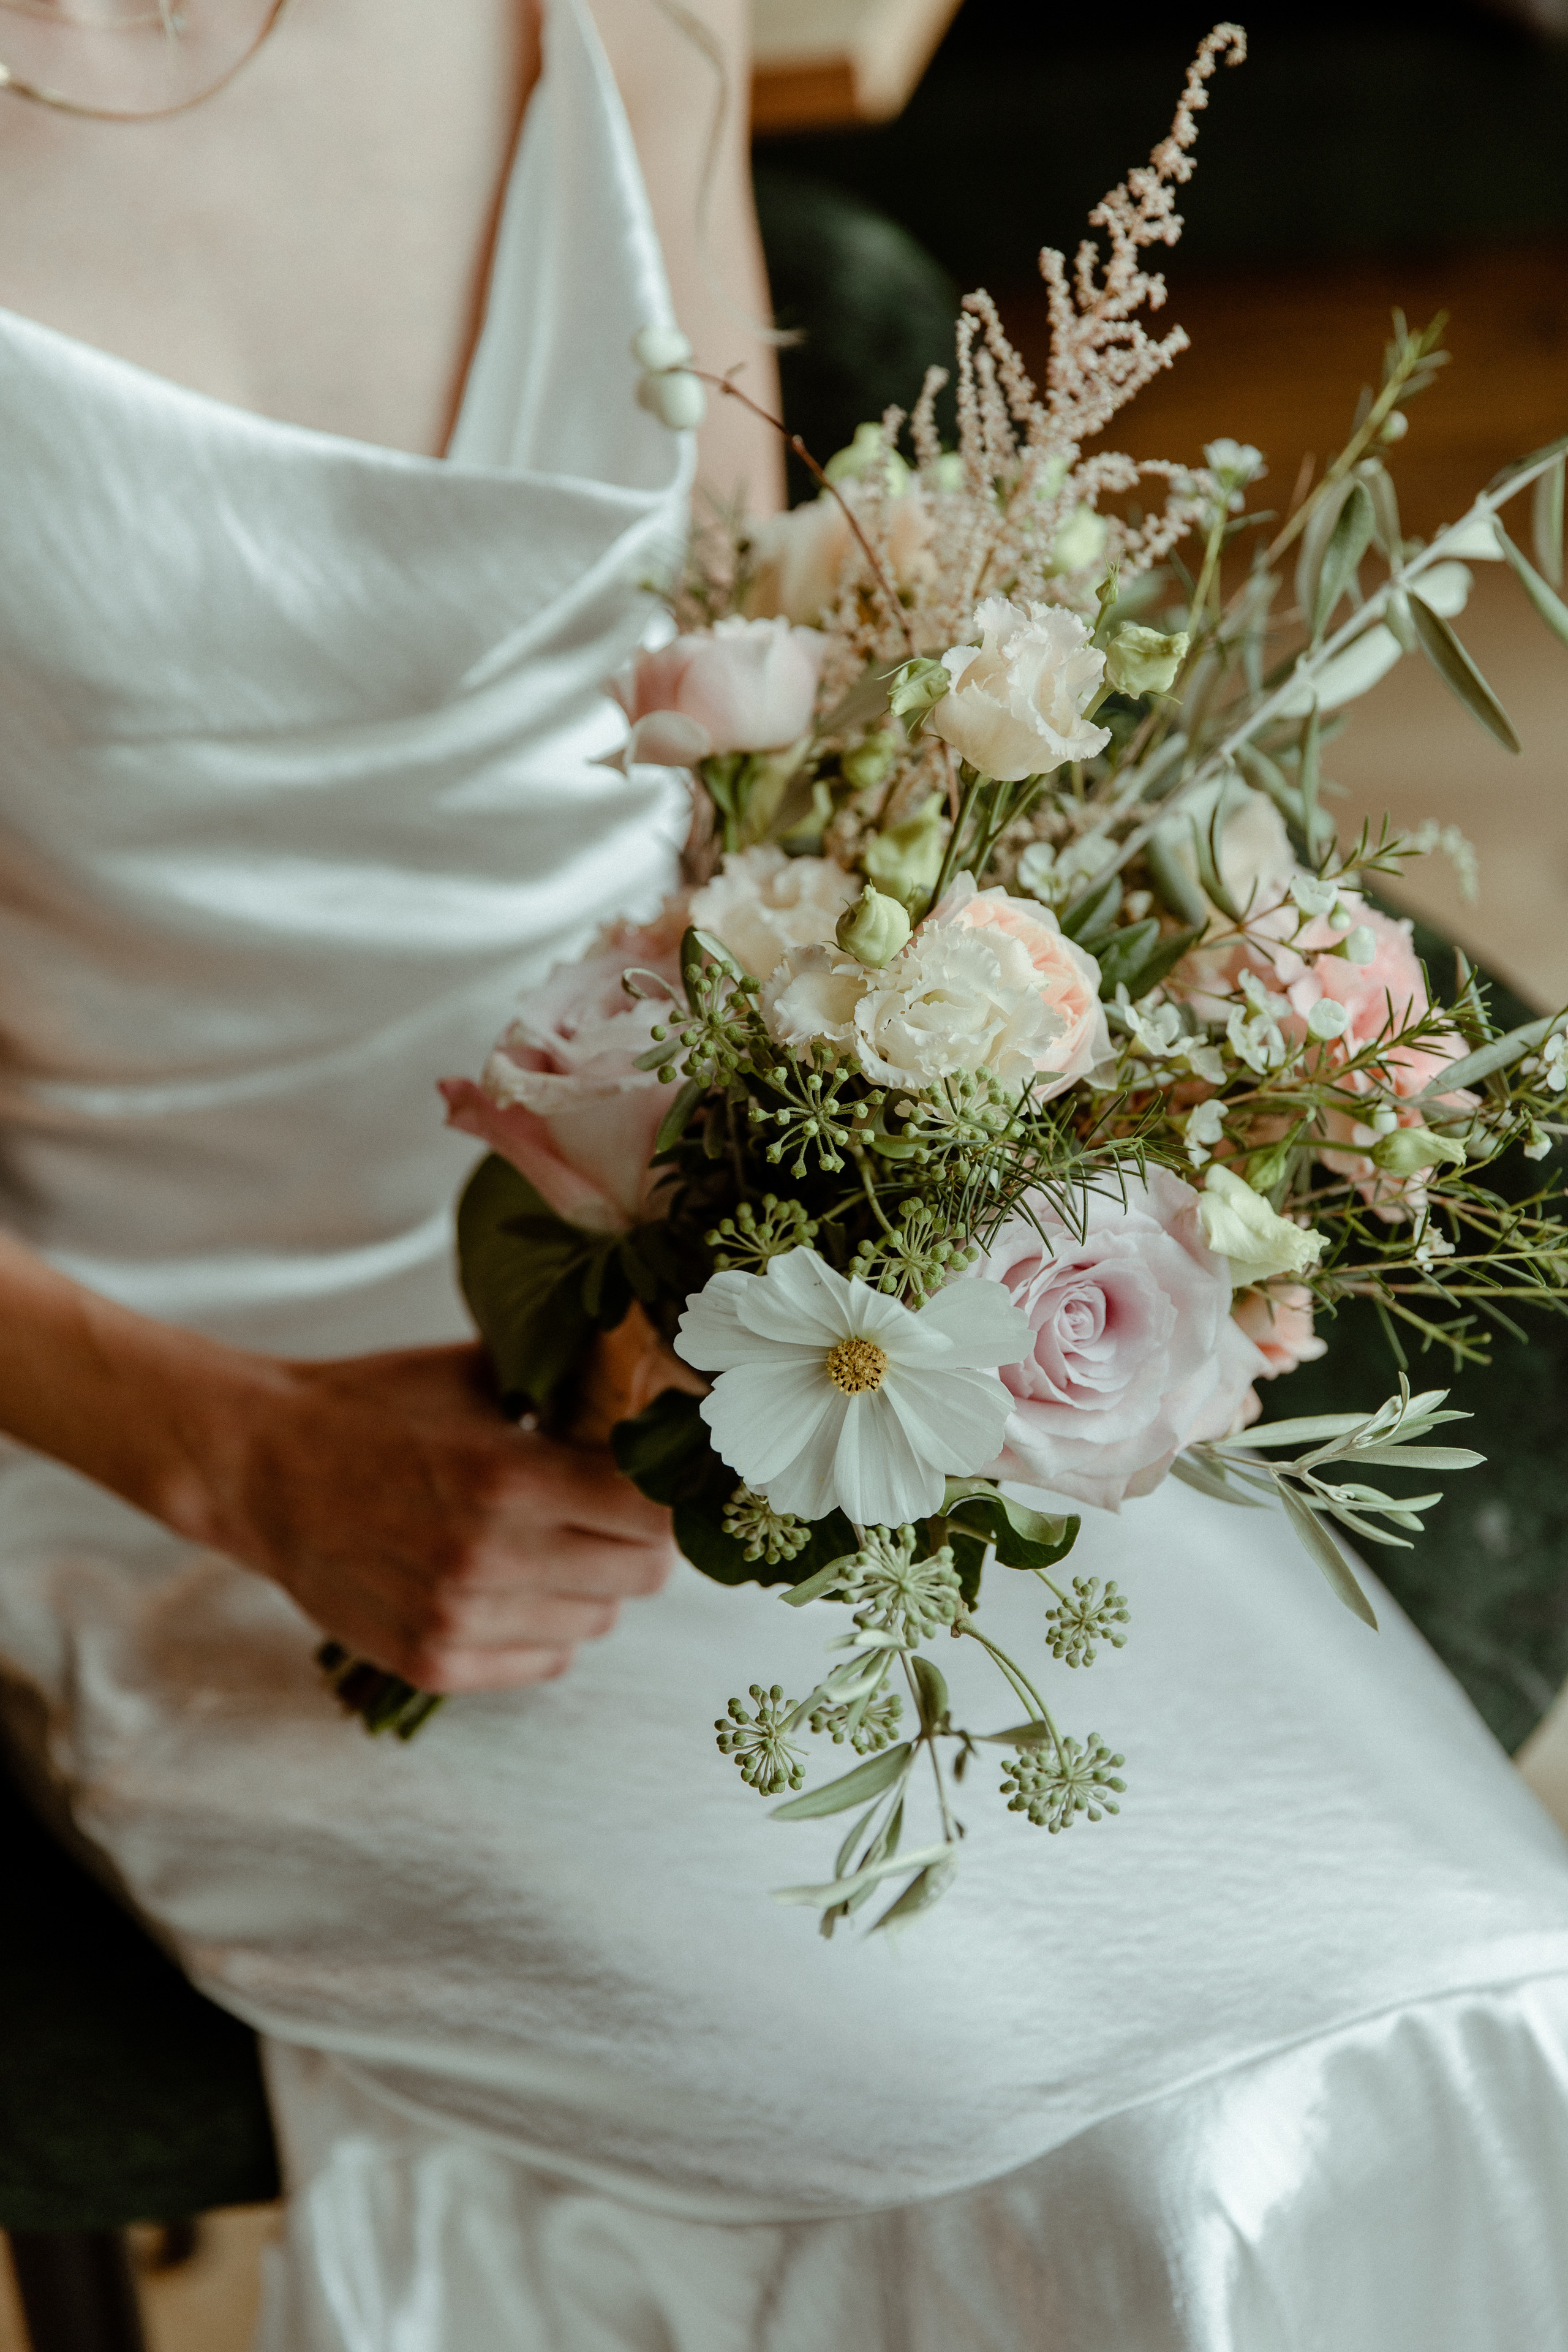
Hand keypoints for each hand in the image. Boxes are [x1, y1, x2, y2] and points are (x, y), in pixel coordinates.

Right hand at [192, 1343, 674, 1691]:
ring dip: (593, 1584)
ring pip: (598, 1622)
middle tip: (615, 1510)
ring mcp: (458, 1620)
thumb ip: (565, 1389)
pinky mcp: (432, 1663)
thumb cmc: (372, 1409)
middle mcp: (489, 1557)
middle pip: (641, 1575)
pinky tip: (517, 1584)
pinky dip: (548, 1627)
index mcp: (509, 1477)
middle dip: (641, 1539)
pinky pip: (547, 1662)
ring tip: (554, 1542)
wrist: (259, 1467)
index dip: (671, 1495)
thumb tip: (654, 1390)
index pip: (653, 1512)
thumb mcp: (476, 1374)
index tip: (667, 1478)